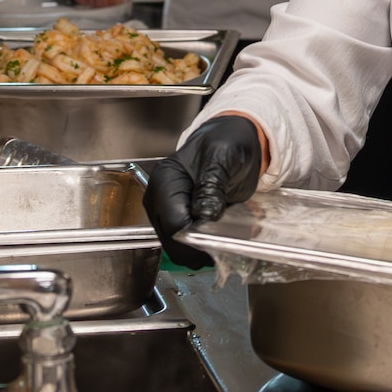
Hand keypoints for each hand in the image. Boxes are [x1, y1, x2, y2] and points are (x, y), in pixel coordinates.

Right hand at [143, 116, 263, 267]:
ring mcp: (167, 213)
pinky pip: (188, 245)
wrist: (232, 141)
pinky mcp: (178, 221)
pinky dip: (205, 247)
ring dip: (203, 250)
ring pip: (179, 248)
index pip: (173, 224)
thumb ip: (212, 185)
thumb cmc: (227, 143)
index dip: (194, 238)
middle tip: (227, 245)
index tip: (218, 240)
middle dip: (199, 248)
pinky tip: (221, 237)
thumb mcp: (223, 157)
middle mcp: (160, 199)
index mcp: (165, 180)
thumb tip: (204, 215)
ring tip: (227, 239)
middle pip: (172, 241)